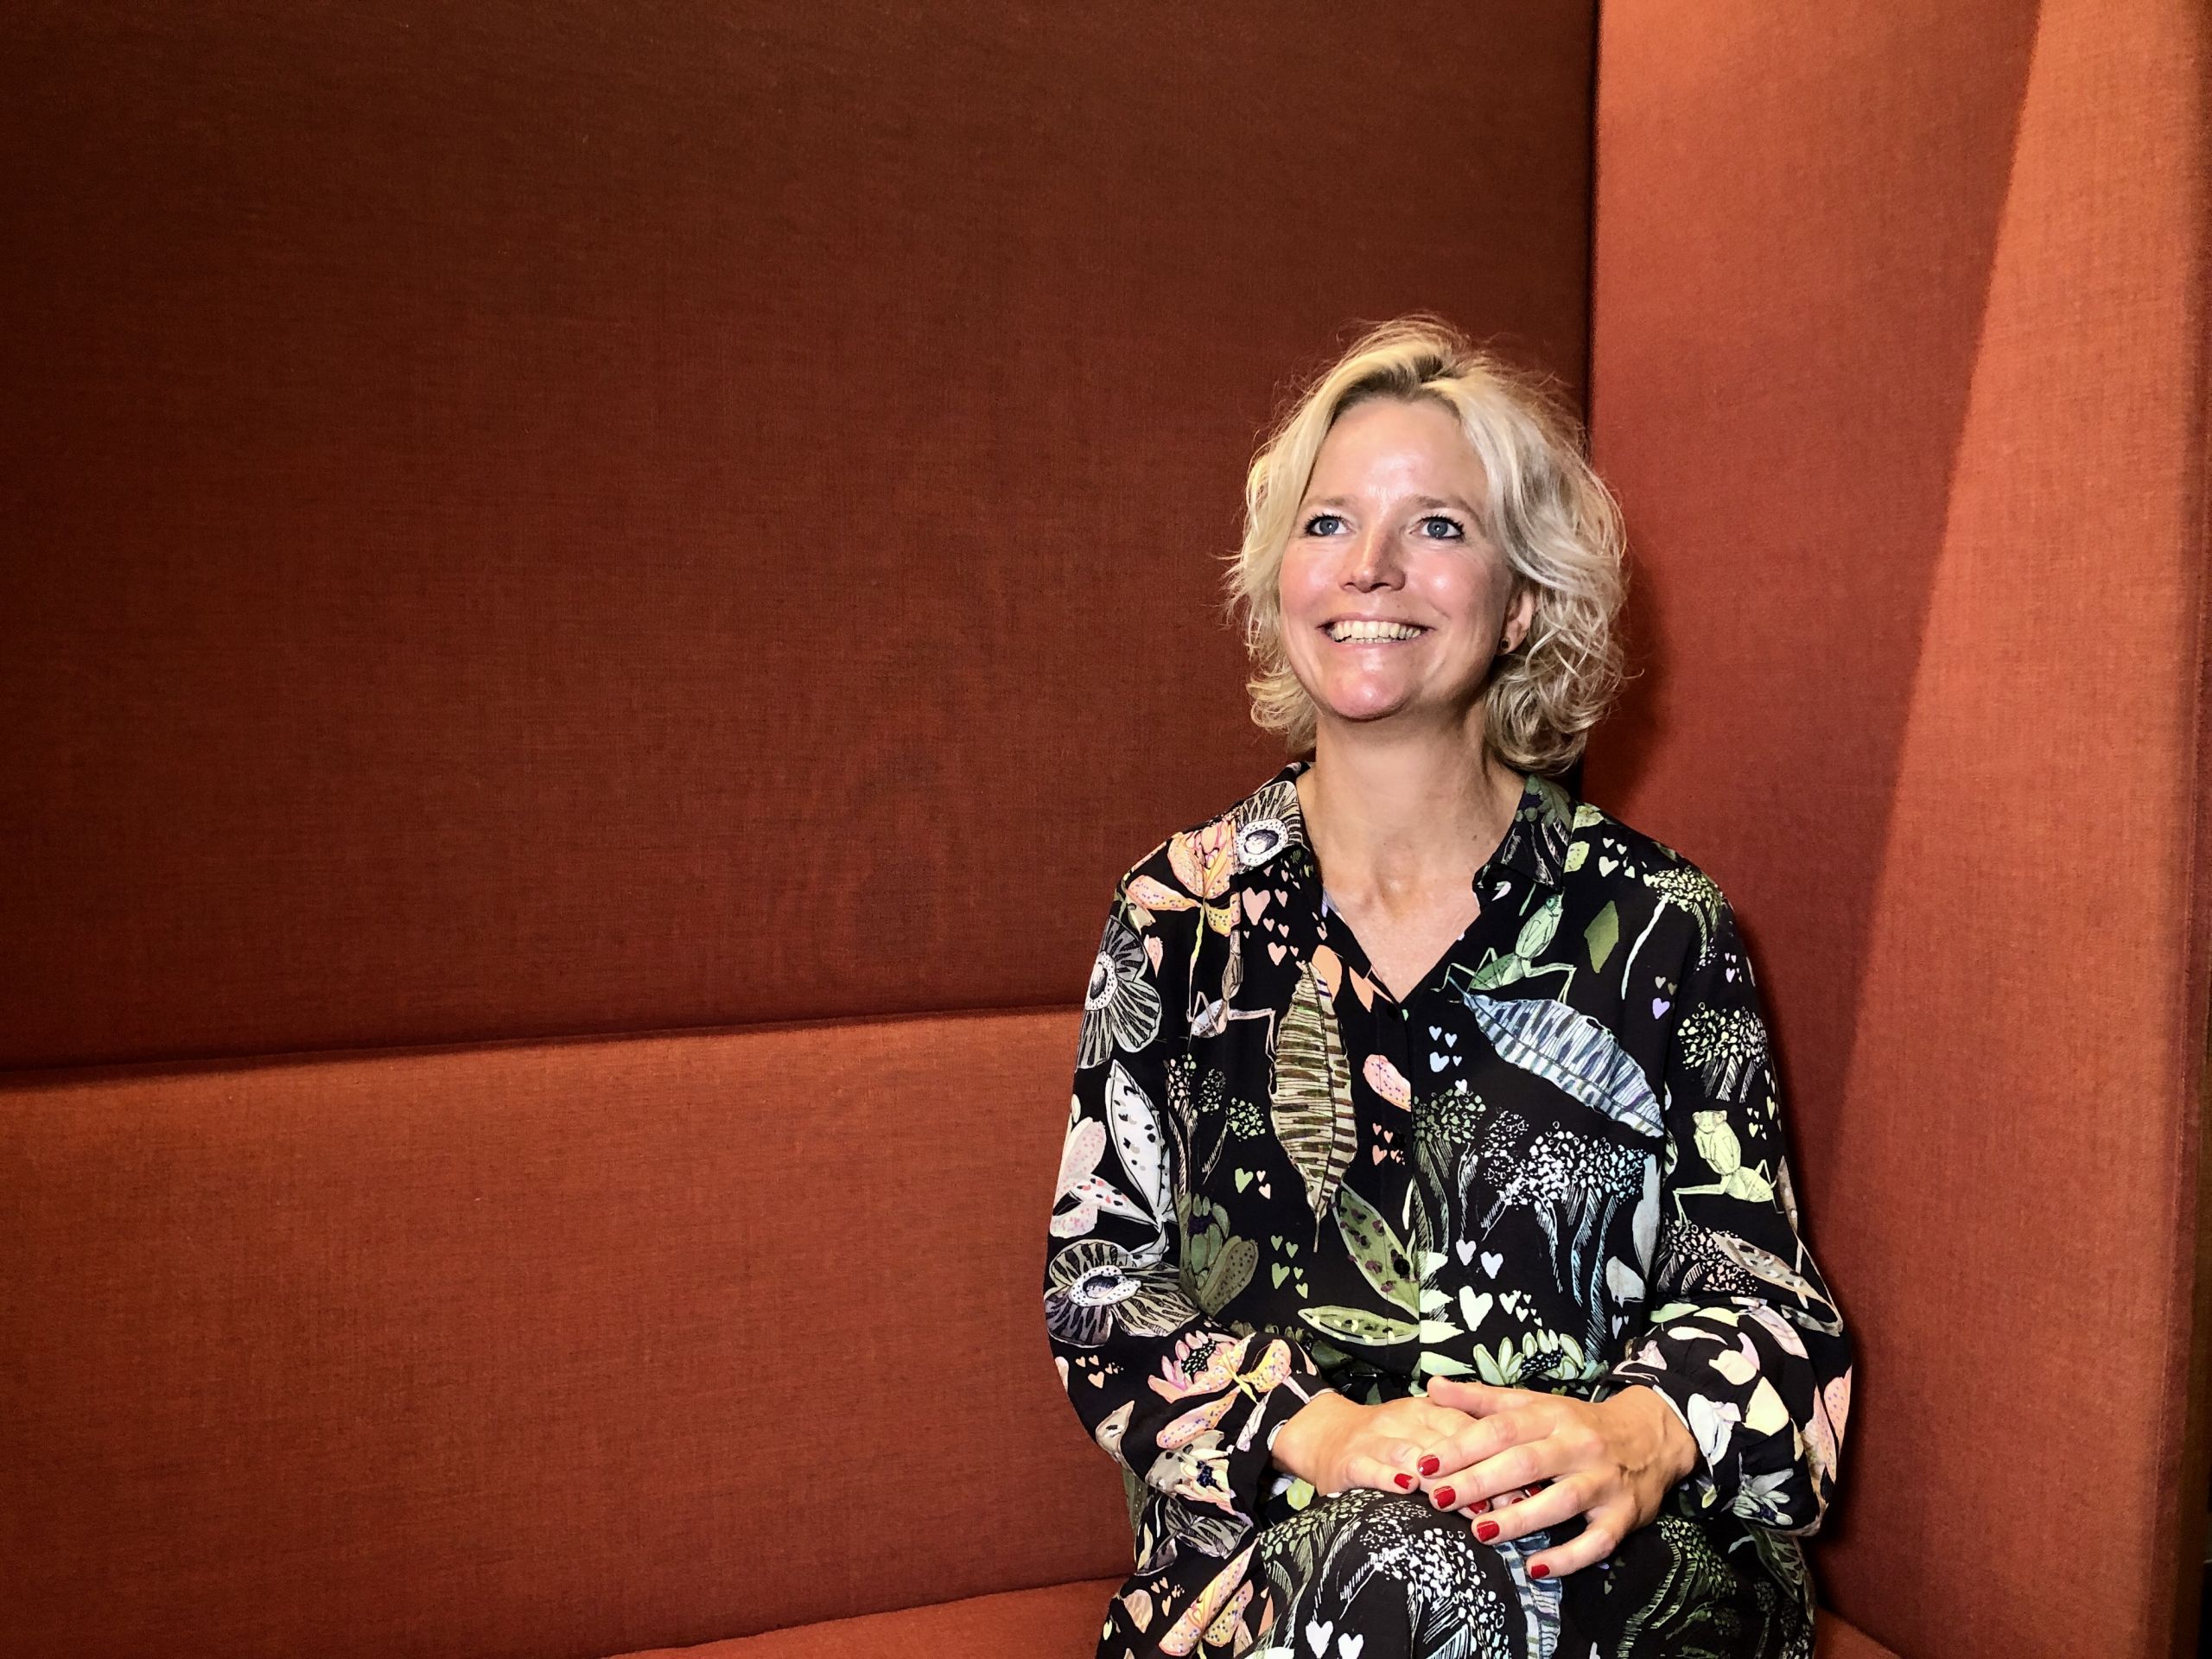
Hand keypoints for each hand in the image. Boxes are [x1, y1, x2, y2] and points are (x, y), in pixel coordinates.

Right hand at [1269, 1389, 1501, 1504]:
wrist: (1322, 1433)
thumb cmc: (1386, 1439)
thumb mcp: (1424, 1430)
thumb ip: (1462, 1445)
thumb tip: (1520, 1474)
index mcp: (1426, 1409)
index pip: (1466, 1426)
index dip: (1497, 1453)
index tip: (1528, 1482)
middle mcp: (1402, 1418)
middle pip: (1445, 1444)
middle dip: (1478, 1474)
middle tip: (1509, 1502)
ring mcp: (1374, 1438)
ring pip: (1411, 1454)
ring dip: (1441, 1479)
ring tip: (1467, 1503)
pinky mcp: (1349, 1461)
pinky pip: (1371, 1467)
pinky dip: (1389, 1476)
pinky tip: (1407, 1488)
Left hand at [1416, 1379, 1698, 1577]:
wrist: (1653, 1435)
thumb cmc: (1578, 1422)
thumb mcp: (1534, 1404)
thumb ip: (1483, 1400)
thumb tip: (1432, 1387)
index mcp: (1552, 1414)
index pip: (1502, 1428)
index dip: (1463, 1445)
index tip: (1426, 1463)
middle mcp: (1578, 1444)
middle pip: (1525, 1463)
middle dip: (1479, 1482)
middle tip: (1438, 1499)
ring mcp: (1604, 1481)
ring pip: (1561, 1501)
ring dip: (1519, 1519)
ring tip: (1479, 1533)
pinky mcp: (1624, 1515)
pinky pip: (1597, 1542)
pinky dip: (1567, 1558)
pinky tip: (1535, 1569)